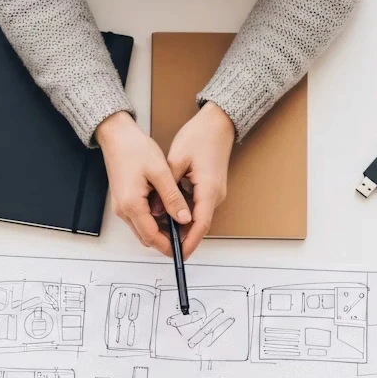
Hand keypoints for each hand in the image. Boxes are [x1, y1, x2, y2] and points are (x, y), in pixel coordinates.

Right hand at [97, 111, 190, 256]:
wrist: (116, 136)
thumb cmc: (135, 149)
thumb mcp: (160, 173)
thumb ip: (173, 198)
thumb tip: (184, 218)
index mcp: (132, 205)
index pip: (151, 236)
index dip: (168, 246)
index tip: (183, 249)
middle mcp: (123, 210)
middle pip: (146, 237)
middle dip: (166, 241)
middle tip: (186, 236)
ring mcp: (121, 206)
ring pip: (143, 228)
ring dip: (160, 230)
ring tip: (181, 222)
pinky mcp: (123, 201)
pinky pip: (139, 218)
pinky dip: (154, 220)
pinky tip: (168, 210)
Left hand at [165, 102, 232, 257]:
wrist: (218, 123)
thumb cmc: (200, 136)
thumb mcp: (176, 161)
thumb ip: (167, 189)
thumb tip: (158, 210)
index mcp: (208, 189)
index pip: (200, 224)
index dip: (189, 242)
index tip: (180, 254)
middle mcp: (215, 194)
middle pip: (199, 224)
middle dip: (182, 237)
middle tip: (163, 244)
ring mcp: (215, 192)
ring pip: (198, 216)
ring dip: (182, 225)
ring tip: (161, 230)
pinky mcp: (211, 188)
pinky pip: (198, 207)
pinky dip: (184, 214)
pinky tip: (169, 213)